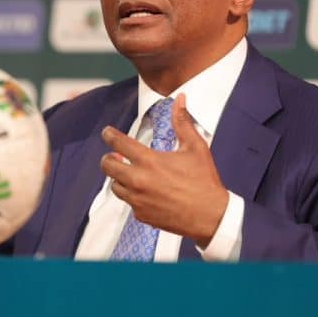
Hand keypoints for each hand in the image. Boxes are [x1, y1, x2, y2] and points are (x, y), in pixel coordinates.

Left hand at [100, 94, 228, 247]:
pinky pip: (129, 203)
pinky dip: (133, 196)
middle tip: (115, 155)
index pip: (119, 143)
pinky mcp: (141, 215)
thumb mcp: (195, 147)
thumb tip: (180, 100)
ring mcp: (138, 200)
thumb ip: (182, 122)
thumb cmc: (204, 181)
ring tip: (129, 173)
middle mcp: (139, 181)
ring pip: (114, 186)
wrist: (210, 216)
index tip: (107, 132)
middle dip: (108, 158)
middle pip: (107, 166)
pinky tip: (144, 192)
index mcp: (150, 161)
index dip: (109, 135)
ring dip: (119, 178)